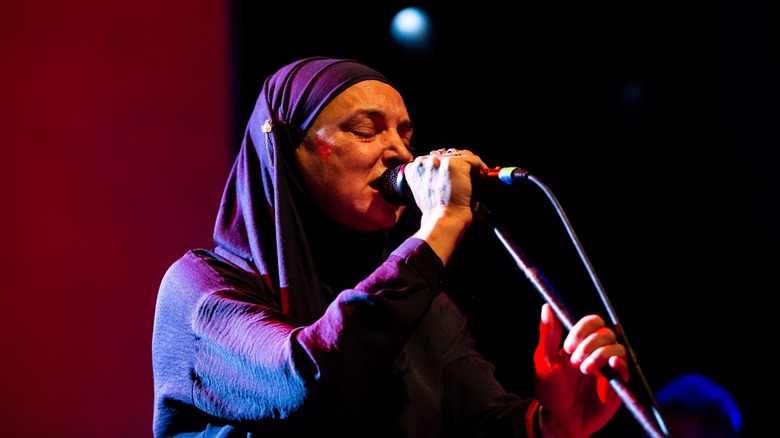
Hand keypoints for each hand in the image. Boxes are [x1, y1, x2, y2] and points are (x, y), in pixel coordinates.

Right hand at [407, 148, 484, 264]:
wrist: (442, 218)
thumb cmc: (435, 211)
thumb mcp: (422, 191)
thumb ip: (428, 177)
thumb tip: (442, 172)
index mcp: (413, 168)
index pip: (434, 158)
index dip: (446, 166)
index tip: (454, 175)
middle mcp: (424, 161)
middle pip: (447, 155)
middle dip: (459, 164)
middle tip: (466, 177)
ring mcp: (439, 161)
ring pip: (461, 156)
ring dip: (470, 165)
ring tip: (476, 175)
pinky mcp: (454, 164)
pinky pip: (473, 160)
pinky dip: (481, 167)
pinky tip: (483, 174)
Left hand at [533, 303, 628, 437]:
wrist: (560, 418)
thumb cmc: (551, 389)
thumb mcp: (545, 361)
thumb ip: (548, 334)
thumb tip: (547, 307)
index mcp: (580, 342)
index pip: (592, 322)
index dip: (583, 329)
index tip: (568, 345)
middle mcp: (597, 351)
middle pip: (606, 332)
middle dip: (589, 343)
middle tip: (574, 361)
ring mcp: (608, 367)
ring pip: (616, 347)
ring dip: (599, 355)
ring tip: (584, 370)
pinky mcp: (617, 384)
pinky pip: (625, 367)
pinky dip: (618, 363)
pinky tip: (608, 366)